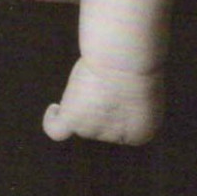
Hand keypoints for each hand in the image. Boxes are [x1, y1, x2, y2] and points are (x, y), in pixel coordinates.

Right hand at [43, 56, 163, 145]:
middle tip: (109, 76)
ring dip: (84, 99)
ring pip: (81, 118)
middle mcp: (117, 138)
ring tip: (93, 75)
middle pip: (100, 124)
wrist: (126, 57)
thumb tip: (112, 101)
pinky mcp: (72, 121)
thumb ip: (132, 101)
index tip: (121, 89)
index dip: (121, 107)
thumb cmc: (138, 62)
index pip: (125, 127)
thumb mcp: (145, 85)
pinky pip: (56, 129)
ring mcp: (93, 131)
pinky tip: (55, 108)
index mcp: (144, 131)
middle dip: (102, 103)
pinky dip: (52, 121)